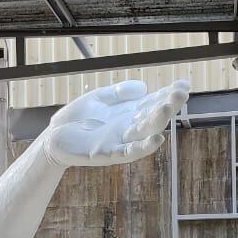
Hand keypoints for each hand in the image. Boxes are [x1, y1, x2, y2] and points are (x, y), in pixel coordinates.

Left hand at [43, 79, 188, 166]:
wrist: (53, 137)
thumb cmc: (77, 118)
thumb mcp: (99, 98)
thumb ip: (119, 92)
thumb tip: (144, 87)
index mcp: (128, 113)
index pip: (153, 102)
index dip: (168, 94)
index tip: (184, 84)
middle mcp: (128, 128)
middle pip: (153, 116)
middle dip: (168, 105)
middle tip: (181, 93)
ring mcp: (119, 141)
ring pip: (143, 132)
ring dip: (158, 121)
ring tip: (169, 108)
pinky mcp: (106, 153)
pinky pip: (128, 152)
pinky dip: (143, 147)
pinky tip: (157, 138)